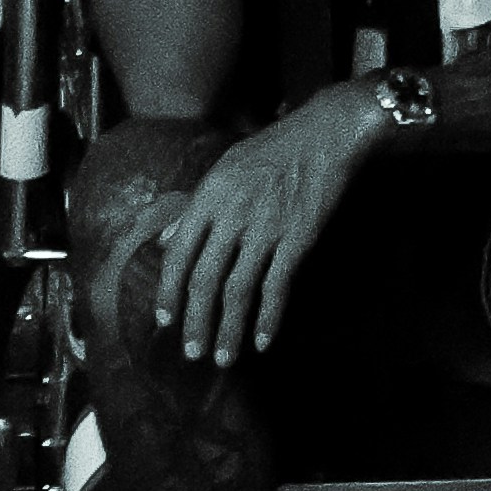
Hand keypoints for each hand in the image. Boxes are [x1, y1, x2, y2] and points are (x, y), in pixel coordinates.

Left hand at [129, 92, 383, 364]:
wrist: (327, 132)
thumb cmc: (274, 148)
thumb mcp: (225, 167)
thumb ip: (194, 206)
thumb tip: (163, 242)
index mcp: (210, 195)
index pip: (178, 254)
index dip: (169, 292)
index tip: (165, 320)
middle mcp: (232, 215)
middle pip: (205, 280)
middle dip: (196, 322)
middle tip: (192, 353)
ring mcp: (265, 228)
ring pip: (238, 291)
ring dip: (229, 330)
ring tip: (223, 358)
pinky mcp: (297, 238)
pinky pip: (277, 287)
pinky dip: (268, 318)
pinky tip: (262, 341)